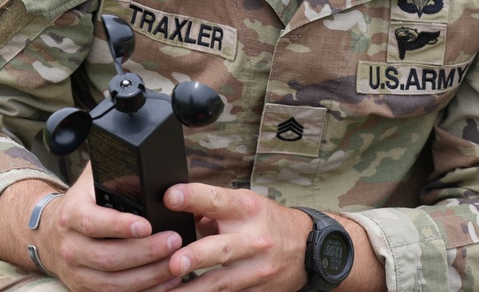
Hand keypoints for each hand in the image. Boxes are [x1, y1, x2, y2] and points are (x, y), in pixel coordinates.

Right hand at [37, 164, 184, 291]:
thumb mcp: (91, 181)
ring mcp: (76, 273)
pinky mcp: (85, 290)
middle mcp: (70, 247)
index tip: (147, 225)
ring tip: (176, 263)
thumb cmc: (82, 203)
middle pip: (108, 258)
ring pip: (114, 283)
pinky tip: (167, 282)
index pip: (93, 223)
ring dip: (149, 276)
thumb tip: (144, 163)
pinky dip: (144, 291)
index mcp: (71, 215)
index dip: (120, 226)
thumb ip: (114, 172)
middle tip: (174, 241)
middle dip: (146, 252)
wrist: (50, 234)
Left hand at [162, 183, 311, 290]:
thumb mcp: (244, 204)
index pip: (216, 200)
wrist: (307, 249)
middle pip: (221, 248)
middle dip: (196, 256)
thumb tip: (174, 209)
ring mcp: (255, 269)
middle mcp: (252, 239)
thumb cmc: (266, 221)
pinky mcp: (256, 291)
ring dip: (193, 290)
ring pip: (221, 283)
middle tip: (174, 262)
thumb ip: (211, 207)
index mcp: (245, 209)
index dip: (193, 197)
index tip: (170, 197)